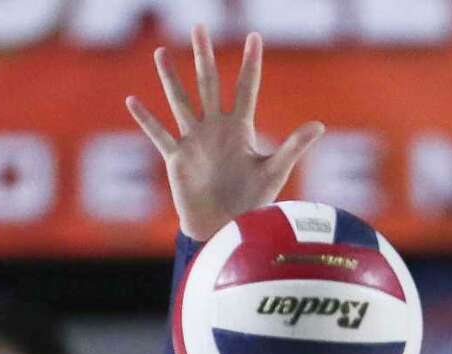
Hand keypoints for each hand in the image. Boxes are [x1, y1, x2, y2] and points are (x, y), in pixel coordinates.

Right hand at [127, 27, 321, 241]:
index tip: (254, 36)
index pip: (247, 87)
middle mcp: (215, 128)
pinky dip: (146, 119)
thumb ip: (293, 146)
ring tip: (161, 52)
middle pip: (209, 83)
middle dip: (204, 55)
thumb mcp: (274, 172)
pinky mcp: (177, 158)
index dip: (251, 63)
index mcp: (240, 128)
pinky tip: (132, 101)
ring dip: (170, 78)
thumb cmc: (252, 204)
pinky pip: (159, 134)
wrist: (225, 229)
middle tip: (200, 26)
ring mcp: (194, 141)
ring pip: (181, 101)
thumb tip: (320, 125)